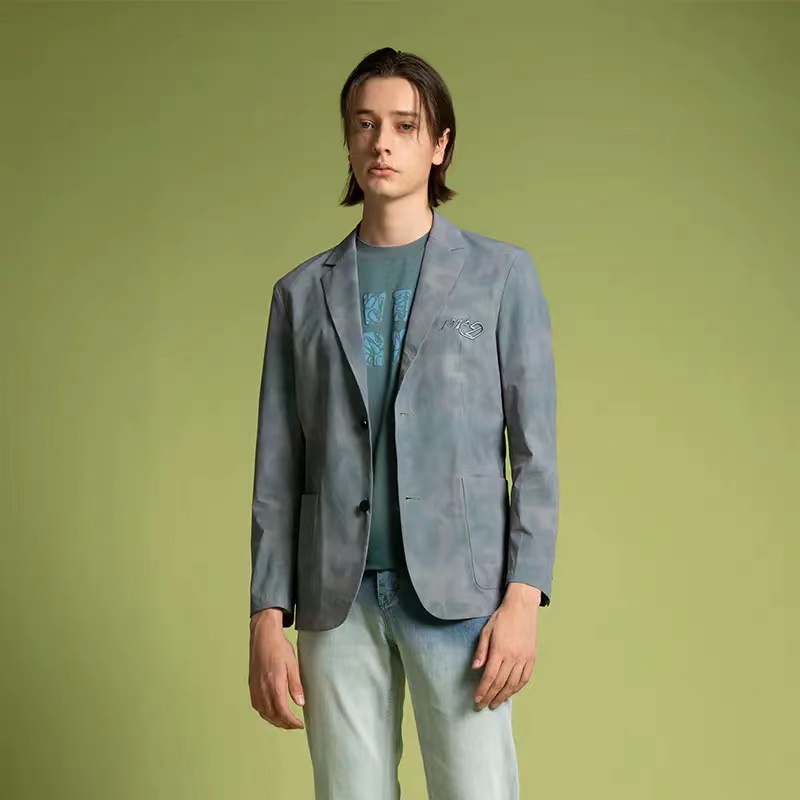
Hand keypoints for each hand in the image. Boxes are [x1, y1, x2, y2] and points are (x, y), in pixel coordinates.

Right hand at [248, 611, 305, 729]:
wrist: (263, 636)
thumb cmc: (278, 647)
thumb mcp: (292, 664)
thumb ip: (296, 685)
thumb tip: (300, 703)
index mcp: (274, 685)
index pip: (283, 712)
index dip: (291, 722)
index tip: (299, 725)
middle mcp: (262, 689)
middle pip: (272, 716)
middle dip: (284, 724)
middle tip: (294, 725)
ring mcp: (255, 688)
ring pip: (263, 713)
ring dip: (274, 720)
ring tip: (284, 721)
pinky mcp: (251, 685)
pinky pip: (257, 705)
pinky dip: (265, 713)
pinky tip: (271, 711)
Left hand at [471, 589, 538, 710]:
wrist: (522, 607)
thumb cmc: (502, 618)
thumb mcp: (486, 631)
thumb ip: (481, 651)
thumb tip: (475, 668)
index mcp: (500, 650)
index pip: (490, 677)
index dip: (482, 690)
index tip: (477, 700)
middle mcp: (513, 657)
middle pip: (500, 683)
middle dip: (490, 697)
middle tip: (482, 706)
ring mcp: (524, 659)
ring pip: (513, 684)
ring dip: (503, 696)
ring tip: (495, 703)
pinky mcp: (532, 658)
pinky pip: (525, 678)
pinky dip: (517, 688)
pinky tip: (510, 693)